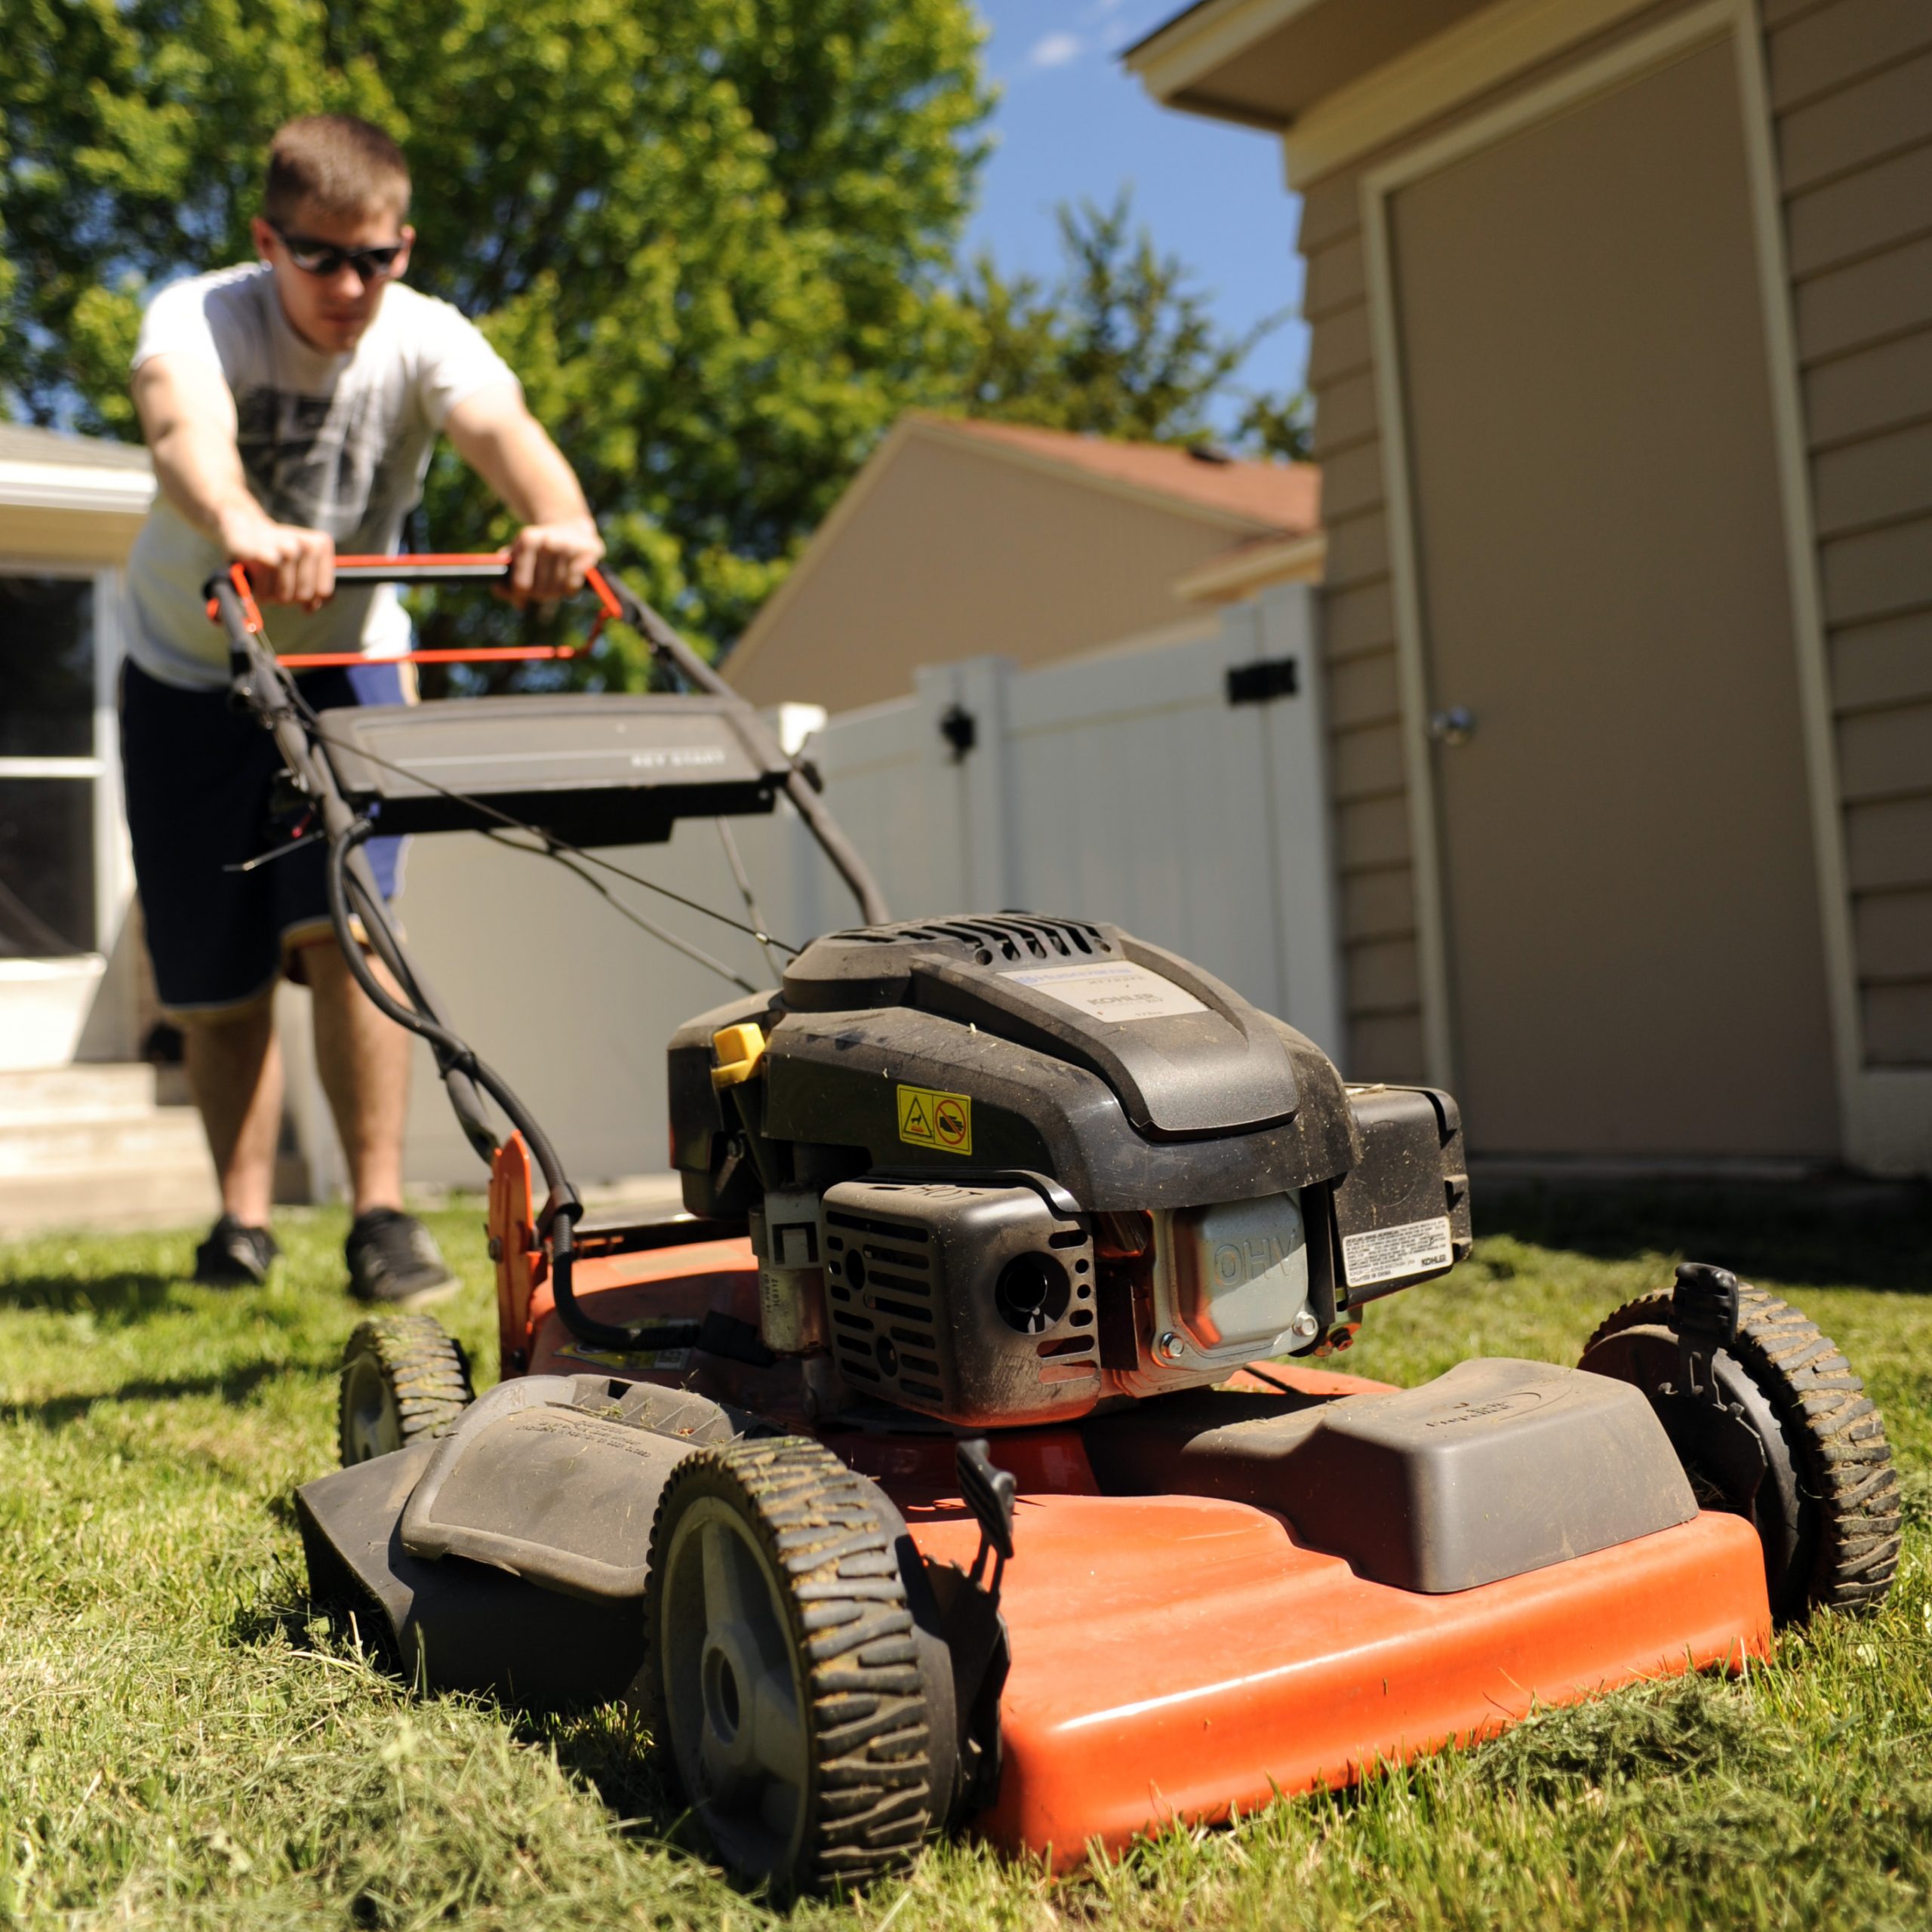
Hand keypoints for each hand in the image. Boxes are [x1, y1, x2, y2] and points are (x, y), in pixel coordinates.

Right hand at [216, 503, 335, 609]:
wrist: (243, 527)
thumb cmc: (275, 552)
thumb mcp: (301, 566)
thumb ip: (315, 588)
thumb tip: (312, 607)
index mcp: (321, 545)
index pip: (324, 592)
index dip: (309, 598)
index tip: (295, 586)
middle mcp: (307, 545)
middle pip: (304, 596)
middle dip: (287, 596)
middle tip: (274, 579)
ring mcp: (287, 549)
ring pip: (285, 596)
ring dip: (270, 594)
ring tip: (264, 577)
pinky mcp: (264, 556)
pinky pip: (267, 593)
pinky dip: (258, 592)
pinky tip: (254, 576)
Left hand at [506, 517, 604, 604]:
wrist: (569, 526)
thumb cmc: (538, 547)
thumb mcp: (519, 552)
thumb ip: (506, 572)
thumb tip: (497, 590)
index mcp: (528, 539)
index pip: (521, 583)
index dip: (519, 595)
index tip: (520, 599)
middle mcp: (549, 541)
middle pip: (540, 591)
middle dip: (539, 594)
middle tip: (541, 588)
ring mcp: (569, 547)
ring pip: (557, 590)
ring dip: (555, 592)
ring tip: (554, 580)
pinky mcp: (588, 553)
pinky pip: (572, 587)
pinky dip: (569, 588)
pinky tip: (569, 577)